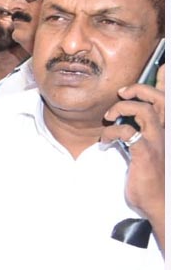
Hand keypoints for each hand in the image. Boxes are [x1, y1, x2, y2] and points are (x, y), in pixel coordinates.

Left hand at [102, 65, 164, 220]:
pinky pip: (126, 131)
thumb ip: (142, 132)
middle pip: (159, 98)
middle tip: (121, 92)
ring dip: (121, 108)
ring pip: (144, 109)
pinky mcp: (145, 152)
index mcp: (167, 130)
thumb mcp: (150, 151)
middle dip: (139, 89)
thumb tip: (124, 119)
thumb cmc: (152, 177)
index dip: (166, 80)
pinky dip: (110, 132)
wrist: (159, 203)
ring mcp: (158, 141)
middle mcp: (167, 132)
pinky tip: (105, 142)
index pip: (168, 100)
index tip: (162, 65)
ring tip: (108, 117)